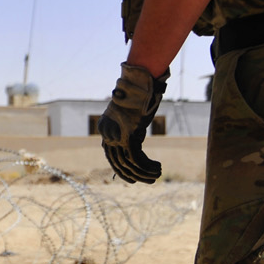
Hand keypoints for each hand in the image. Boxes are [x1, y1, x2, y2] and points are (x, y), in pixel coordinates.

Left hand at [99, 62, 168, 183]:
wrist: (139, 84)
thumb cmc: (137, 97)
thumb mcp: (131, 117)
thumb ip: (129, 131)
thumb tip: (135, 146)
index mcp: (105, 129)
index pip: (111, 157)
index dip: (122, 170)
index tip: (133, 178)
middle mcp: (107, 134)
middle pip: (118, 164)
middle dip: (133, 175)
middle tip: (148, 180)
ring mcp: (116, 135)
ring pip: (128, 164)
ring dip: (144, 173)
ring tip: (156, 174)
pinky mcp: (127, 136)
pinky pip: (136, 159)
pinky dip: (147, 167)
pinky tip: (157, 168)